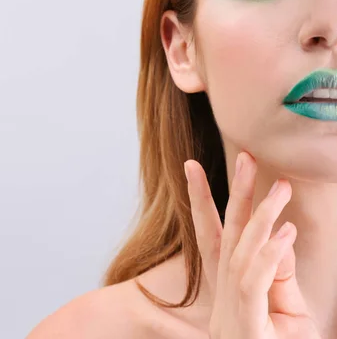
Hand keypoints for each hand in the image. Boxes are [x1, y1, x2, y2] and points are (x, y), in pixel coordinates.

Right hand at [184, 151, 320, 337]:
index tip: (194, 167)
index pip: (214, 235)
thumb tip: (280, 235)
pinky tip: (285, 232)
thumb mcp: (284, 316)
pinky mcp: (248, 330)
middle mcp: (226, 295)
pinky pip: (256, 282)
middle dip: (235, 193)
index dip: (205, 200)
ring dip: (262, 217)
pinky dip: (270, 255)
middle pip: (227, 234)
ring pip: (243, 252)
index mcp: (230, 288)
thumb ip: (276, 275)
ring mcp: (235, 312)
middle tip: (245, 157)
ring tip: (281, 186)